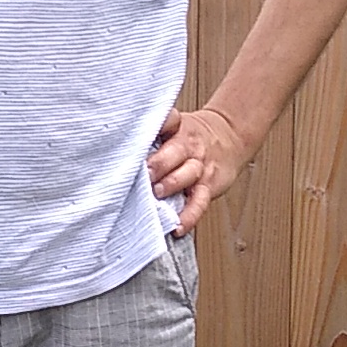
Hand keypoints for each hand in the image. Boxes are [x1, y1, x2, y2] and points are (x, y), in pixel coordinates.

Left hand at [147, 103, 247, 235]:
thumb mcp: (175, 126)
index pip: (169, 119)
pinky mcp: (208, 186)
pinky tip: (178, 226)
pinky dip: (189, 215)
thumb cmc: (189, 137)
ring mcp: (199, 166)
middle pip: (174, 152)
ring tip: (157, 195)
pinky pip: (199, 201)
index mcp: (176, 127)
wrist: (229, 136)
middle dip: (158, 164)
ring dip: (171, 185)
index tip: (140, 133)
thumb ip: (152, 136)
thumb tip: (118, 152)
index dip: (159, 124)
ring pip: (187, 174)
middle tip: (144, 174)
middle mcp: (188, 145)